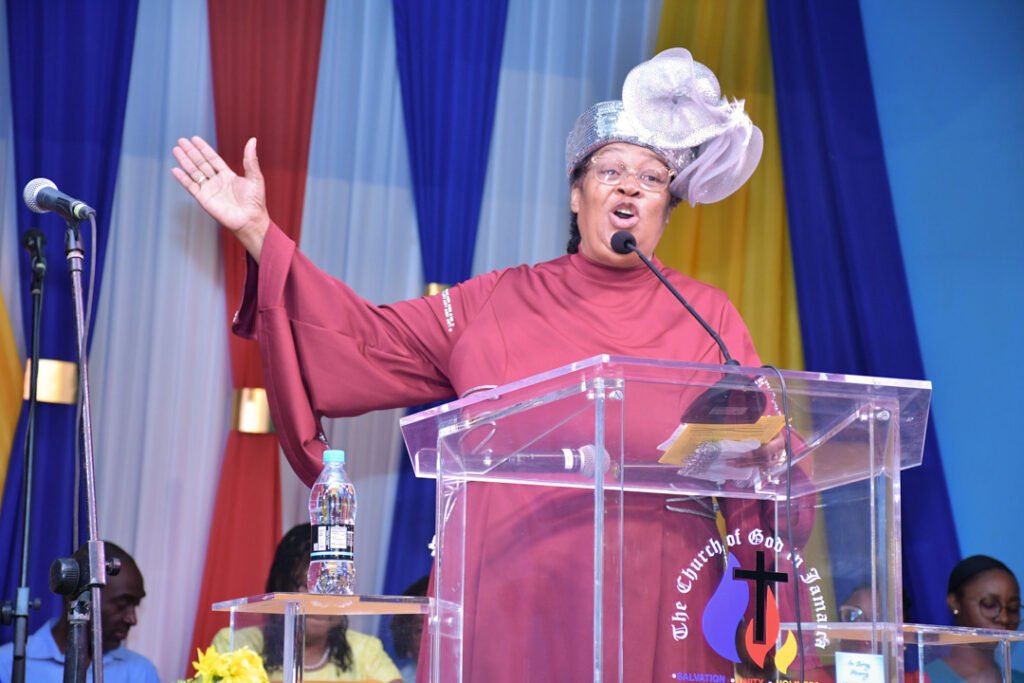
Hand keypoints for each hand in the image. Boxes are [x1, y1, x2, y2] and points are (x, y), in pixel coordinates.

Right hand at [172, 136, 269, 259]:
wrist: (250, 220)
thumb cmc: (255, 201)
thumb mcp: (255, 177)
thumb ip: (250, 159)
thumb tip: (252, 139)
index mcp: (227, 176)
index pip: (212, 159)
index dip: (204, 149)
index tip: (194, 138)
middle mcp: (216, 182)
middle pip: (201, 163)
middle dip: (191, 152)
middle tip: (181, 141)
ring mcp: (209, 190)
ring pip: (194, 172)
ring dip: (185, 161)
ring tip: (176, 150)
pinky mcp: (203, 199)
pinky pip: (191, 186)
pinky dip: (183, 178)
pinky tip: (175, 169)